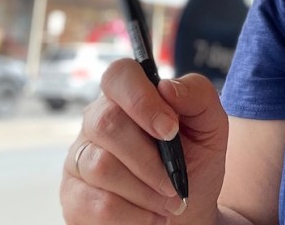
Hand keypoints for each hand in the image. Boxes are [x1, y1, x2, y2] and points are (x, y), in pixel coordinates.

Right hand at [60, 59, 227, 223]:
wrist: (190, 212)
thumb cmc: (196, 160)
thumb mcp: (211, 124)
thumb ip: (197, 94)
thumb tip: (167, 87)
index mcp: (130, 94)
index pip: (119, 74)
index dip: (141, 99)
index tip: (171, 129)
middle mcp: (97, 120)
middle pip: (106, 122)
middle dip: (149, 158)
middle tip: (175, 180)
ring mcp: (80, 158)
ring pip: (101, 166)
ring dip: (146, 190)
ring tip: (170, 202)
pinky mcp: (74, 198)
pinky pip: (96, 205)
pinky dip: (134, 215)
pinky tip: (152, 217)